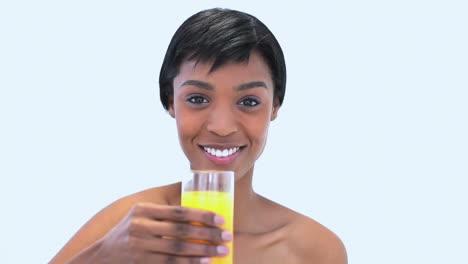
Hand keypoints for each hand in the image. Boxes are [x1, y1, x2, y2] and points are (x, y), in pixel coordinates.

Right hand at [92, 203, 231, 263]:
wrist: (102, 255)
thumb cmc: (130, 231)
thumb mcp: (141, 215)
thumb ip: (163, 213)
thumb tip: (198, 210)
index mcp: (143, 210)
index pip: (178, 211)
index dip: (202, 215)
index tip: (220, 219)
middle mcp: (140, 226)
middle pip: (182, 231)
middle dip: (208, 234)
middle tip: (227, 236)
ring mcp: (140, 247)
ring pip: (179, 249)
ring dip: (204, 251)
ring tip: (221, 251)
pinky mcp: (143, 263)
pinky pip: (172, 263)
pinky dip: (190, 263)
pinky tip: (204, 263)